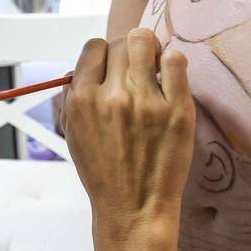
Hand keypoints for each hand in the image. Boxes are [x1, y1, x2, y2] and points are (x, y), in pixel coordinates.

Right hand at [60, 27, 195, 241]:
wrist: (133, 209)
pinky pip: (176, 61)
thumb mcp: (73, 135)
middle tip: (136, 69)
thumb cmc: (102, 174)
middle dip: (128, 51)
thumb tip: (82, 68)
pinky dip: (172, 62)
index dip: (104, 53)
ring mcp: (146, 101)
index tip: (113, 67)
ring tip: (154, 68)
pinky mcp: (177, 110)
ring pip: (145, 42)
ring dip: (149, 50)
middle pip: (121, 42)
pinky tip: (170, 77)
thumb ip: (73, 98)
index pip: (94, 47)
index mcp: (82, 100)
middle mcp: (111, 96)